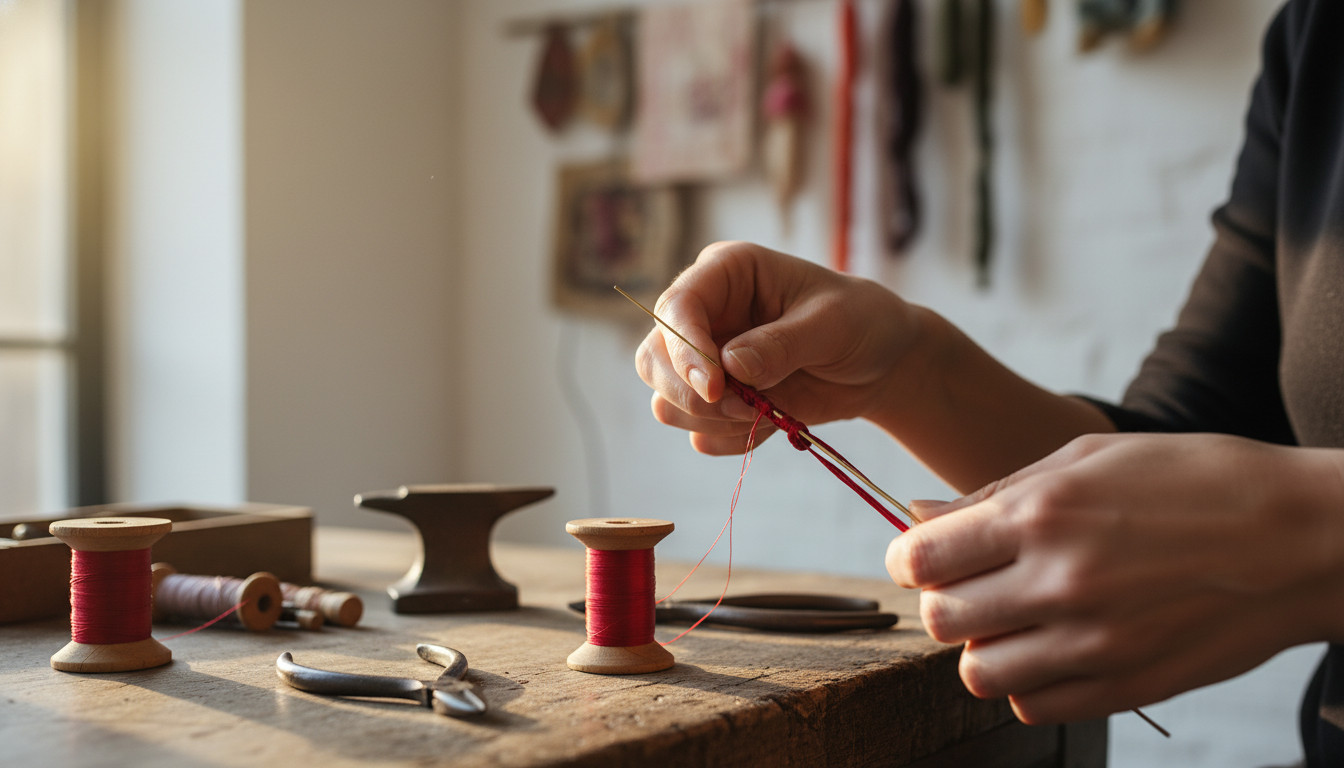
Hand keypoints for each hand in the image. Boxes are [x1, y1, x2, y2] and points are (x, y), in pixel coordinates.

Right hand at [635, 241, 923, 454]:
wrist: (879, 363)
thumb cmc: (859, 322)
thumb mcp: (832, 324)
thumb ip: (782, 344)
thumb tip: (730, 366)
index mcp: (725, 273)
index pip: (676, 307)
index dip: (684, 349)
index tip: (714, 386)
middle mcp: (704, 314)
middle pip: (653, 360)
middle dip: (694, 395)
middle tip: (748, 407)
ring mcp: (704, 359)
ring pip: (666, 402)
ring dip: (715, 420)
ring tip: (771, 410)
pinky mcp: (715, 399)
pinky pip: (698, 432)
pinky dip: (732, 439)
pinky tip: (773, 422)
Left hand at [886, 432, 1343, 723]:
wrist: (1299, 538)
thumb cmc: (1192, 481)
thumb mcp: (1086, 458)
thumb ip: (993, 494)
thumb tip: (919, 515)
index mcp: (1042, 514)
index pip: (922, 558)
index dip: (906, 558)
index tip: (920, 557)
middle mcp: (1059, 582)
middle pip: (940, 618)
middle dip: (942, 599)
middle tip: (971, 584)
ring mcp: (1094, 643)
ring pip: (977, 673)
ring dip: (981, 646)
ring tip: (1012, 619)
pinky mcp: (1126, 686)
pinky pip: (1033, 706)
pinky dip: (1027, 682)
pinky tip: (1051, 648)